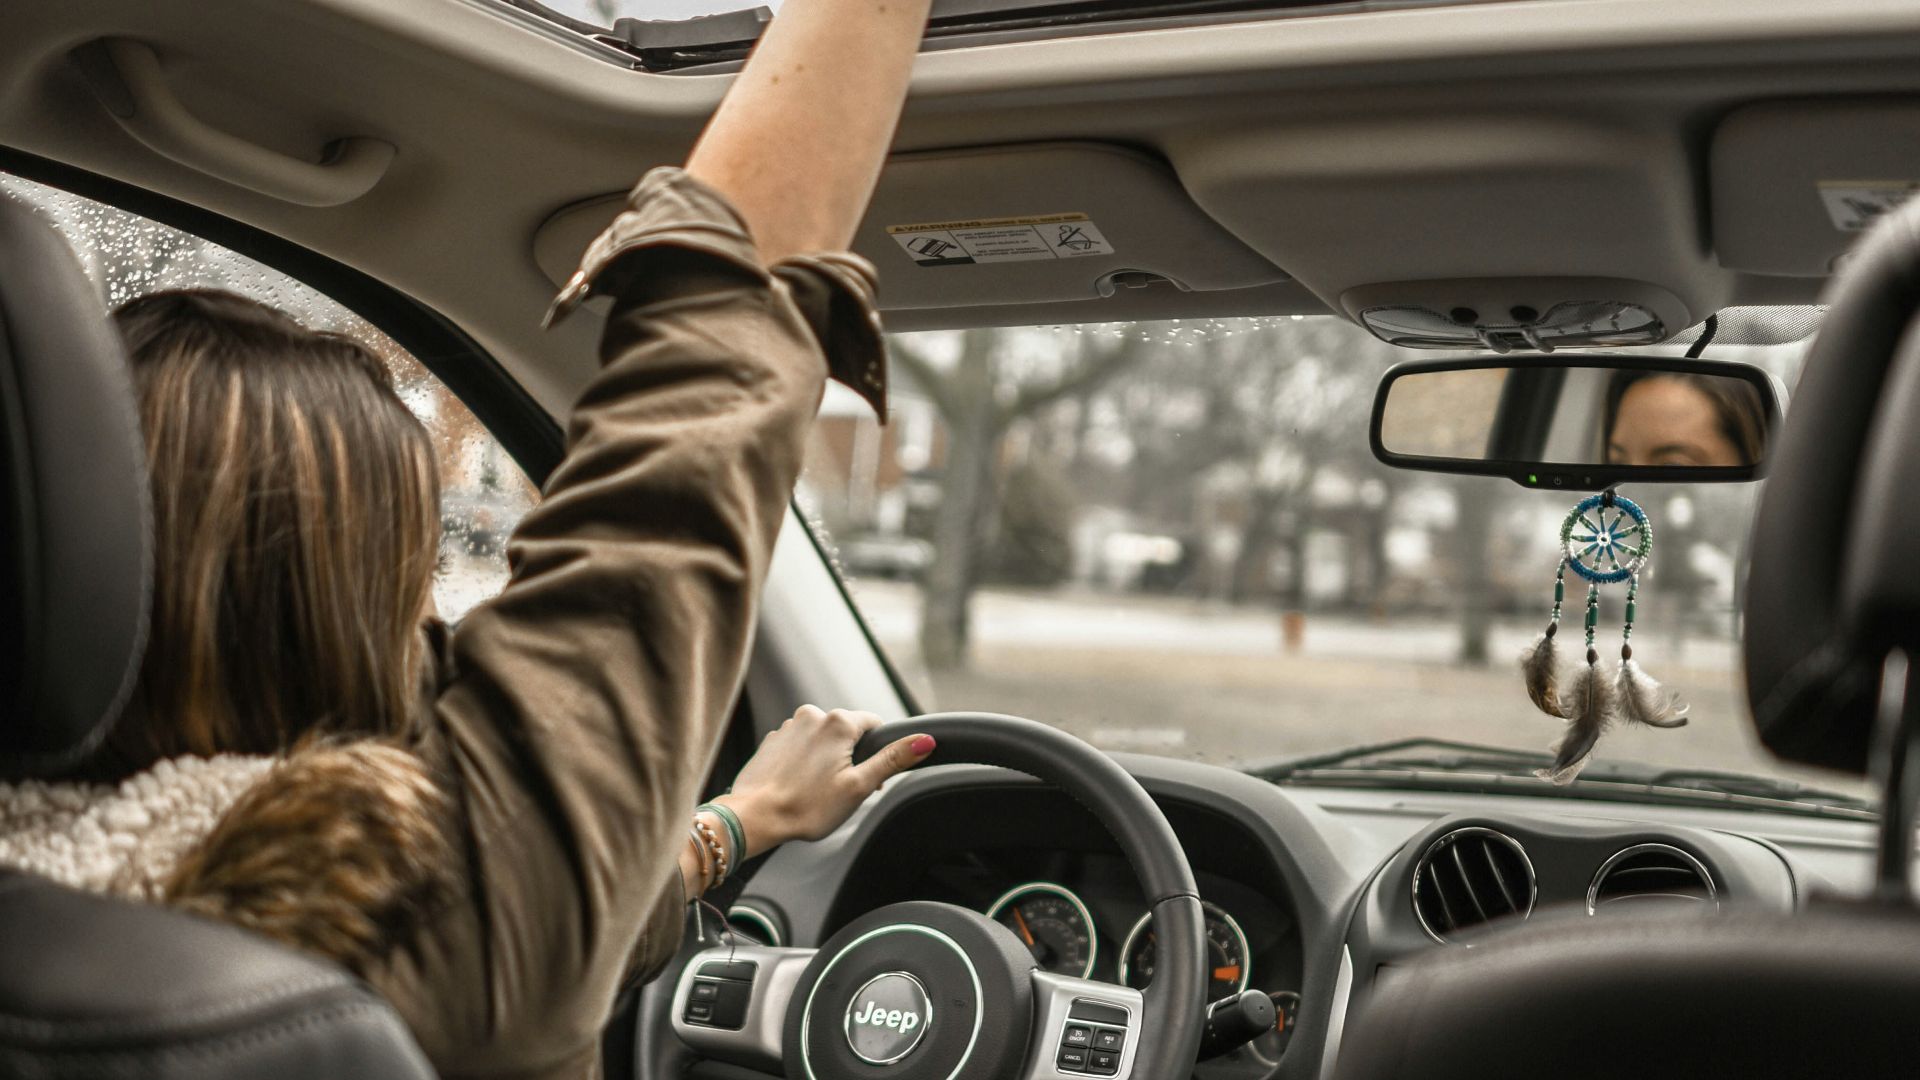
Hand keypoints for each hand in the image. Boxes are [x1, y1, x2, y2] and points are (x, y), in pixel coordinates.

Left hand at [715, 706, 933, 858]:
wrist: (754, 817)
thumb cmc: (807, 807)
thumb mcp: (859, 786)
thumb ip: (893, 760)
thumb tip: (925, 740)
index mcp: (838, 722)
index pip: (874, 725)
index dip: (877, 753)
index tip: (866, 779)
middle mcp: (812, 715)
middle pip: (847, 733)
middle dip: (850, 757)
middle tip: (841, 791)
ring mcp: (789, 726)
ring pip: (822, 740)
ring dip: (826, 760)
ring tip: (815, 791)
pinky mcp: (772, 740)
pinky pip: (799, 746)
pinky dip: (803, 763)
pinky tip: (797, 786)